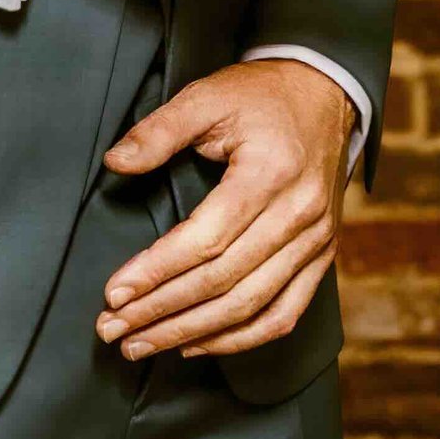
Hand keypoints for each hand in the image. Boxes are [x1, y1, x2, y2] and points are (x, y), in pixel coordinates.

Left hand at [97, 59, 352, 359]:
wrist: (326, 93)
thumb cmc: (263, 96)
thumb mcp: (207, 96)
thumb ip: (160, 129)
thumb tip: (115, 163)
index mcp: (271, 173)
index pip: (207, 240)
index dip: (156, 271)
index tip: (114, 293)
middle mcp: (299, 214)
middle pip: (224, 281)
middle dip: (162, 311)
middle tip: (113, 329)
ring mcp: (316, 240)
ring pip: (251, 306)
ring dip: (192, 333)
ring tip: (142, 345)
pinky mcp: (322, 256)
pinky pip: (284, 313)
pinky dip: (240, 338)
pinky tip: (197, 344)